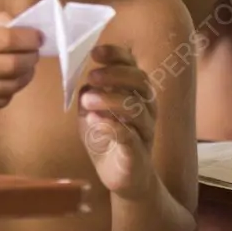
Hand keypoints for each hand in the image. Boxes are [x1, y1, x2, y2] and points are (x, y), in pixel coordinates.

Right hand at [0, 14, 42, 113]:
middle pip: (14, 65)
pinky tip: (10, 80)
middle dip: (32, 57)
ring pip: (11, 86)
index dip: (30, 38)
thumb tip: (22, 23)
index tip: (39, 36)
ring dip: (26, 75)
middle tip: (36, 51)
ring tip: (27, 65)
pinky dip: (11, 90)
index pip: (8, 40)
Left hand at [79, 45, 157, 199]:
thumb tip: (84, 84)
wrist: (124, 178)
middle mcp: (146, 107)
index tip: (95, 52)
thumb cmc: (109, 140)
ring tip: (87, 100)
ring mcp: (145, 129)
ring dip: (110, 99)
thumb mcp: (92, 113)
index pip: (132, 66)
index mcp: (136, 92)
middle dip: (115, 74)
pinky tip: (94, 120)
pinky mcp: (138, 151)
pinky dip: (111, 125)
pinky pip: (129, 135)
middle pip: (140, 81)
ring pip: (135, 107)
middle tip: (92, 75)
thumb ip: (89, 96)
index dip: (116, 56)